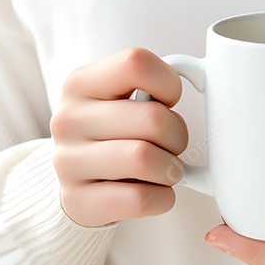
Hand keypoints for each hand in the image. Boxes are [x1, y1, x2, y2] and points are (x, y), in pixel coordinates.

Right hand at [50, 48, 188, 226]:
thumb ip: (152, 81)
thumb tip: (197, 75)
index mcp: (80, 83)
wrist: (79, 182)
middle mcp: (68, 120)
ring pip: (145, 159)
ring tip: (163, 168)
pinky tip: (153, 190)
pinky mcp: (77, 201)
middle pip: (153, 119)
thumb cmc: (114, 133)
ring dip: (170, 168)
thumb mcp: (120, 97)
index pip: (136, 63)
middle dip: (178, 135)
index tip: (168, 100)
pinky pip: (139, 198)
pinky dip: (162, 197)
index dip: (168, 83)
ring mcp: (67, 162)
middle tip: (171, 143)